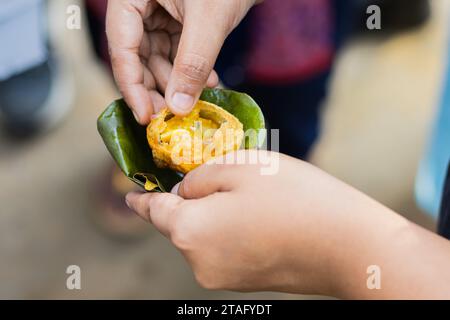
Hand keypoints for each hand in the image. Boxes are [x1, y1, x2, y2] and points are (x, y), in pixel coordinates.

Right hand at [106, 0, 256, 123]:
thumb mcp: (209, 20)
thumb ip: (192, 63)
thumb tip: (179, 106)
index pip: (121, 46)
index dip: (132, 85)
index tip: (146, 116)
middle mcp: (140, 4)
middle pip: (137, 56)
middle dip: (156, 88)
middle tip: (171, 116)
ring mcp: (159, 12)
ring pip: (158, 57)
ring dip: (176, 82)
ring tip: (195, 100)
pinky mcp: (178, 19)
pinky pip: (177, 52)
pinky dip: (191, 70)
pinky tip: (208, 81)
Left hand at [125, 150, 449, 297]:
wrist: (349, 247)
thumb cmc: (295, 197)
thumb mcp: (241, 167)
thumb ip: (200, 177)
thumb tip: (184, 191)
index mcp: (190, 230)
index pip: (154, 210)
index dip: (142, 197)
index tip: (132, 193)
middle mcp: (197, 261)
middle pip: (180, 223)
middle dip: (188, 199)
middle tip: (210, 175)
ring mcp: (221, 277)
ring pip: (202, 235)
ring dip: (212, 214)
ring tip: (244, 194)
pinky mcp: (243, 281)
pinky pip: (221, 249)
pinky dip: (227, 230)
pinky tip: (256, 216)